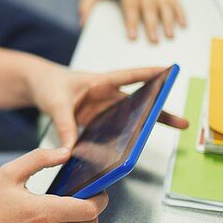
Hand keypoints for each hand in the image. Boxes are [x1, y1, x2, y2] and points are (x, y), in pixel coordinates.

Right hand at [0, 148, 106, 222]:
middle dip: (89, 207)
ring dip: (79, 222)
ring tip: (62, 210)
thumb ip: (39, 158)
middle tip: (78, 196)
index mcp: (44, 212)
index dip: (99, 198)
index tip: (95, 190)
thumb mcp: (8, 173)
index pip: (90, 209)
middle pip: (91, 222)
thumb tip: (65, 152)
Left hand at [32, 66, 188, 146]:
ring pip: (131, 117)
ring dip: (148, 125)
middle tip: (182, 121)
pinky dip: (125, 138)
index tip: (169, 71)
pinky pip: (115, 129)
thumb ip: (64, 126)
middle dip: (159, 109)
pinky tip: (134, 148)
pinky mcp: (98, 120)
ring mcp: (104, 108)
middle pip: (137, 101)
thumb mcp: (55, 104)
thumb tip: (70, 151)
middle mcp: (106, 94)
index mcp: (99, 81)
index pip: (128, 76)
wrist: (39, 86)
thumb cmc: (49, 85)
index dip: (148, 74)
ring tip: (173, 131)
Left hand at [79, 0, 185, 42]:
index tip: (132, 37)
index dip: (131, 21)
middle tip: (155, 40)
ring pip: (165, 5)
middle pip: (149, 7)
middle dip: (152, 24)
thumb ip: (87, 3)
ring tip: (170, 35)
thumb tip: (82, 22)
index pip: (130, 6)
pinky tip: (183, 25)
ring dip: (169, 20)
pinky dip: (180, 12)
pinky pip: (175, 1)